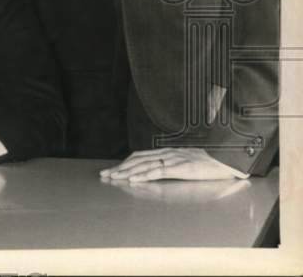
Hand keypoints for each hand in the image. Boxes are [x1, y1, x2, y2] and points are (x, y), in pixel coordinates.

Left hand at [100, 147, 246, 181]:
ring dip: (126, 172)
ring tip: (114, 178)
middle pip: (137, 160)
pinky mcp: (179, 168)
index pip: (140, 156)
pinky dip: (143, 175)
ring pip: (143, 165)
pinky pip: (157, 171)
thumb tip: (159, 171)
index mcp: (167, 152)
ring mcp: (172, 159)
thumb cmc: (209, 162)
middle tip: (105, 175)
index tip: (113, 169)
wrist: (227, 160)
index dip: (125, 163)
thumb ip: (173, 164)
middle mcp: (166, 153)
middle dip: (119, 168)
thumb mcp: (187, 162)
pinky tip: (134, 179)